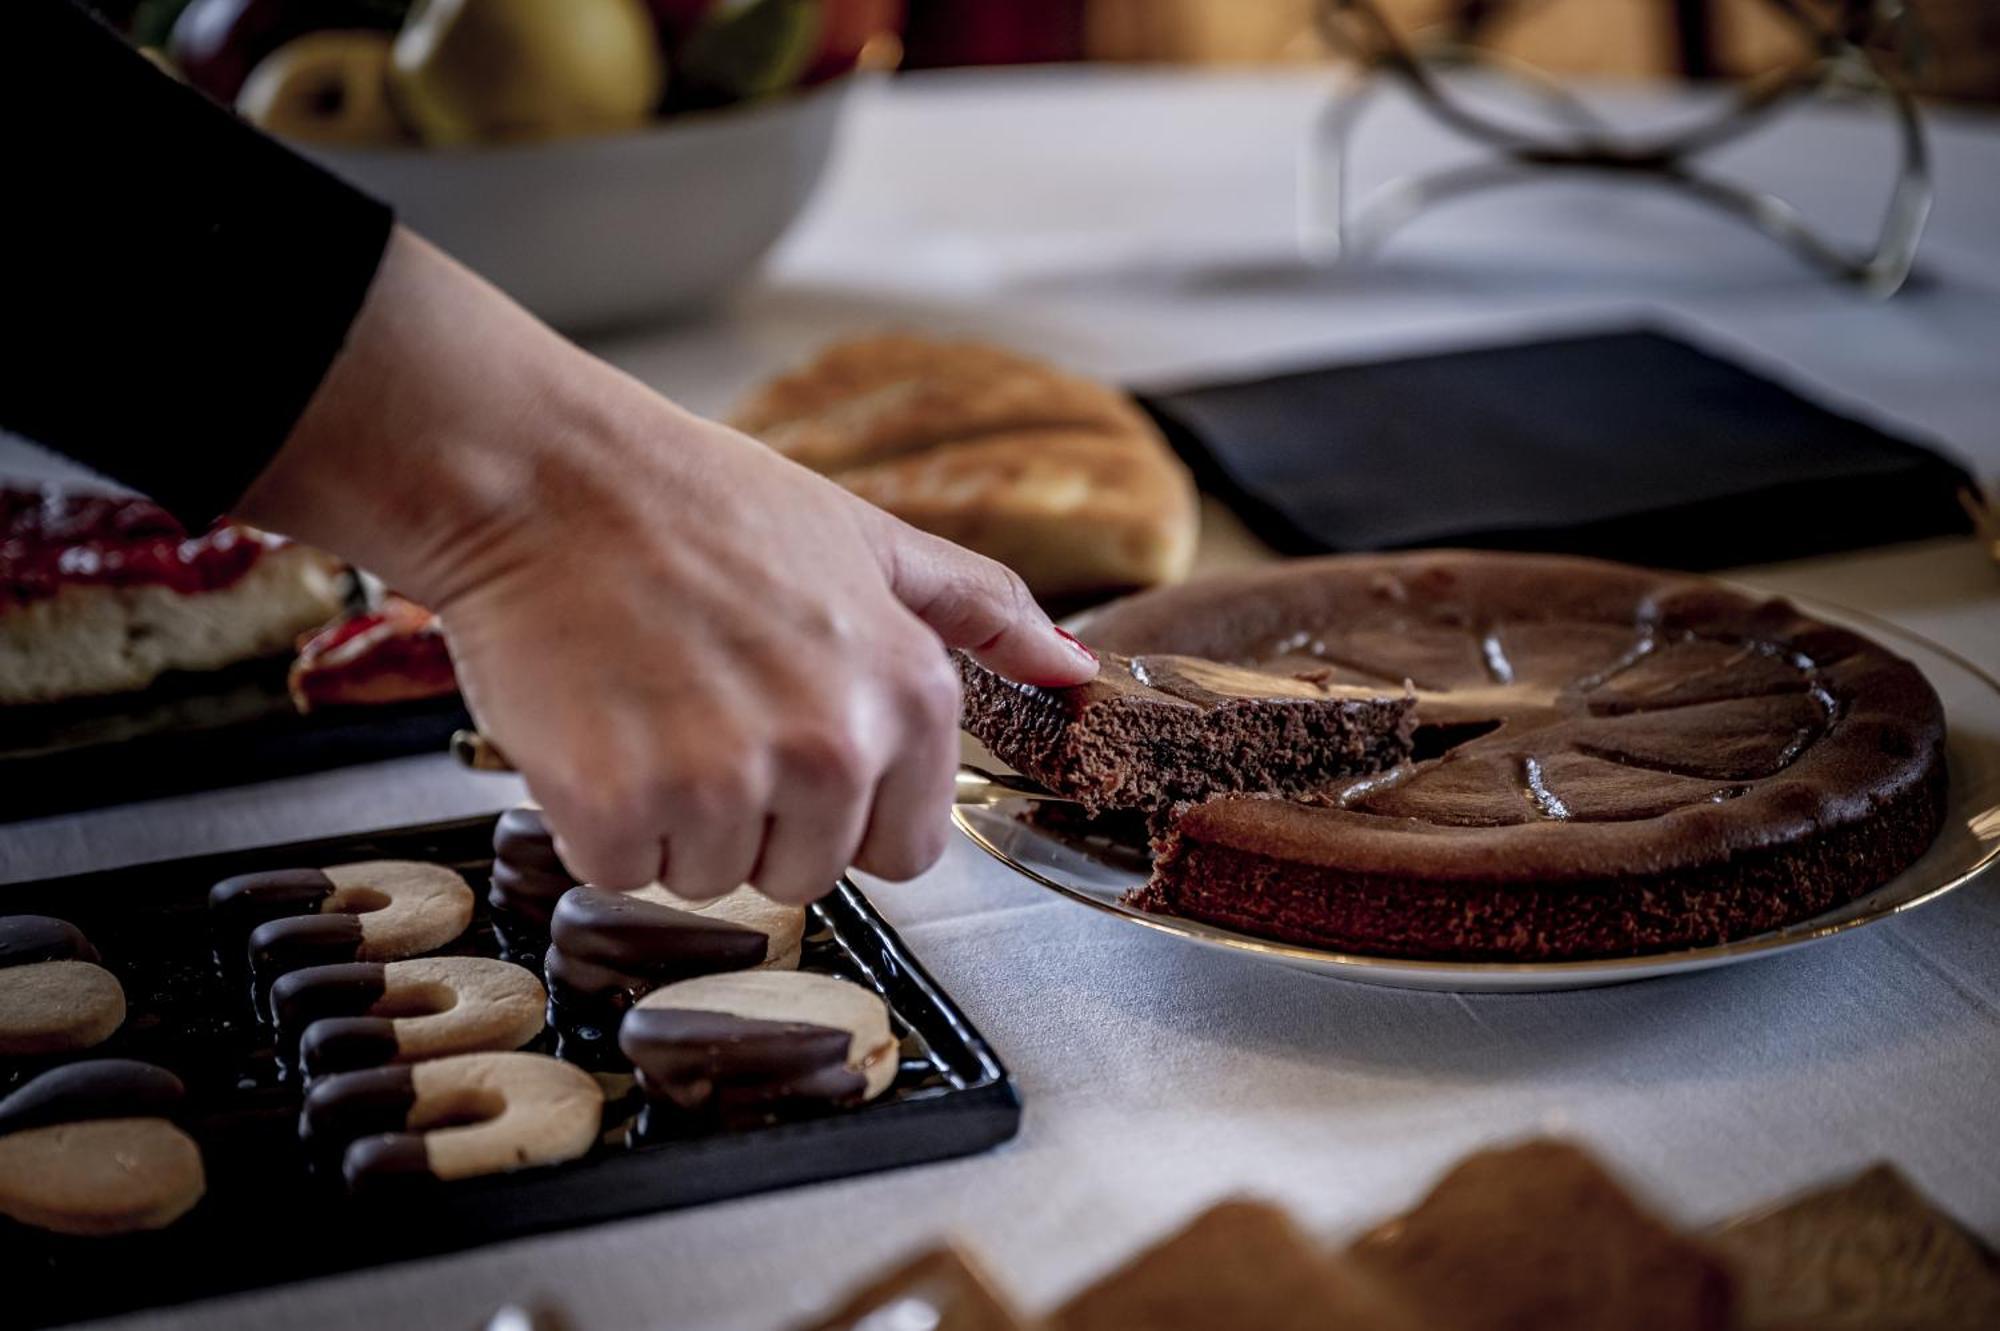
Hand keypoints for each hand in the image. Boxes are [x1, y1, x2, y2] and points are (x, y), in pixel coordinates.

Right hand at [239, 230, 1096, 900]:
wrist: (542, 477)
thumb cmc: (698, 502)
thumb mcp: (866, 538)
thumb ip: (981, 610)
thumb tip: (1075, 669)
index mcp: (909, 693)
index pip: (906, 849)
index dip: (843, 808)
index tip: (790, 745)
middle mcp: (834, 748)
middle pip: (806, 873)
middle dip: (753, 816)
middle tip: (701, 709)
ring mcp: (726, 785)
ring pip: (711, 877)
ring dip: (673, 818)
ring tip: (648, 705)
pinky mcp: (620, 810)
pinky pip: (622, 871)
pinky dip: (596, 820)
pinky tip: (594, 726)